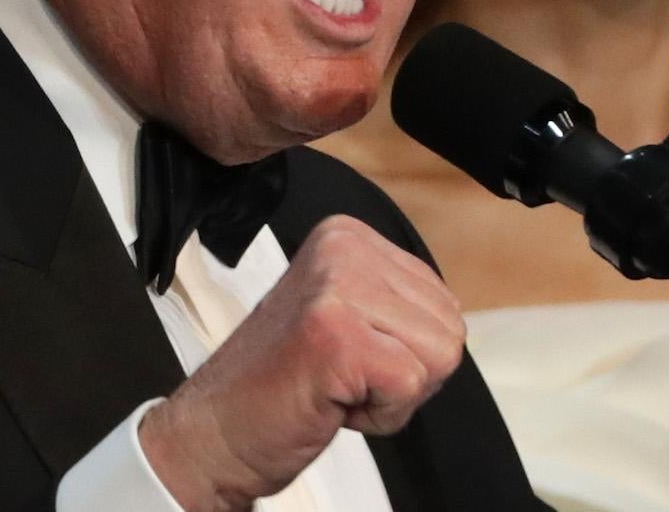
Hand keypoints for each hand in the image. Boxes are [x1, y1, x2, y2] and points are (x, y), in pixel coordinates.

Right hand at [138, 214, 465, 511]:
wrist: (215, 432)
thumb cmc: (280, 385)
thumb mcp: (347, 315)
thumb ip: (398, 305)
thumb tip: (453, 318)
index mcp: (348, 237)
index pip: (442, 302)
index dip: (407, 351)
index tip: (349, 356)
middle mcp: (343, 249)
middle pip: (448, 329)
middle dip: (406, 373)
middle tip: (341, 376)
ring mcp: (337, 287)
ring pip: (438, 355)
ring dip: (393, 394)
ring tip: (336, 384)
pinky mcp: (335, 333)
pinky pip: (411, 383)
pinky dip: (380, 414)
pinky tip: (333, 400)